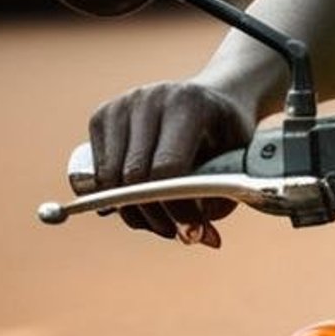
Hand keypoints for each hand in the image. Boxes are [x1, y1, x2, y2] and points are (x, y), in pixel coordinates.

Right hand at [85, 80, 250, 243]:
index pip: (167, 167)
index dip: (177, 208)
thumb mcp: (237, 156)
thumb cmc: (226, 132)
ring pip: (110, 180)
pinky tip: (141, 202)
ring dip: (133, 212)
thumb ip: (221, 195)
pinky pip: (96, 174)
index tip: (191, 234)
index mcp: (187, 104)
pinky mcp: (102, 116)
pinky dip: (114, 198)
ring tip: (163, 222)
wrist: (212, 97)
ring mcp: (121, 105)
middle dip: (155, 216)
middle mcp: (149, 99)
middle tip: (179, 234)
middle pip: (134, 177)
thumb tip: (195, 238)